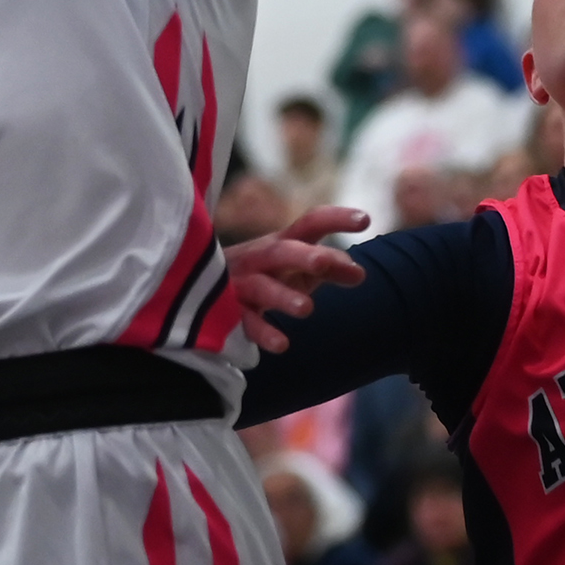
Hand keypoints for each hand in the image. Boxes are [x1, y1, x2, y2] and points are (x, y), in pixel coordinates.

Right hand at [225, 206, 367, 353]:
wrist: (200, 287)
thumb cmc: (263, 275)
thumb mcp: (296, 269)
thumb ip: (329, 269)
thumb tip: (361, 274)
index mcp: (280, 244)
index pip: (309, 224)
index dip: (335, 219)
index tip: (365, 219)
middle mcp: (260, 259)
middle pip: (281, 251)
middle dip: (303, 256)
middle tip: (326, 263)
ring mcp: (240, 285)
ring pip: (262, 288)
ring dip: (283, 296)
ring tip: (307, 309)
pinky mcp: (226, 313)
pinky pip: (245, 322)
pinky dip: (262, 332)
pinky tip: (282, 345)